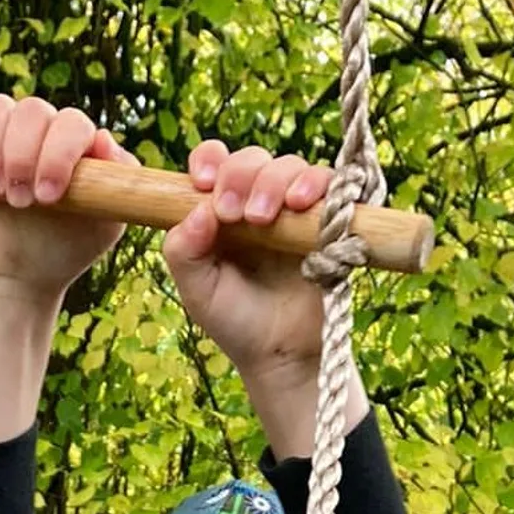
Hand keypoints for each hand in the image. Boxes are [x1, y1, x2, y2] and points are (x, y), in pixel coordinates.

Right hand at [0, 93, 138, 302]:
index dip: (58, 154)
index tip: (48, 198)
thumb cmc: (65, 251)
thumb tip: (103, 138)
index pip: (72, 124)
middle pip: (32, 111)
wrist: (17, 279)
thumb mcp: (103, 225)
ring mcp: (6, 134)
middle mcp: (43, 132)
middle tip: (19, 202)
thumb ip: (118, 183)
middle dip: (22, 155)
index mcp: (78, 144)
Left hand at [163, 142, 337, 378]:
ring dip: (275, 181)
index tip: (201, 181)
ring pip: (290, 166)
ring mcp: (295, 208)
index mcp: (220, 210)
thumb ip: (184, 251)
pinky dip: (316, 184)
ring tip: (265, 217)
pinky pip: (329, 183)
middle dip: (241, 175)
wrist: (282, 354)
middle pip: (252, 159)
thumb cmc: (236, 321)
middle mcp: (257, 200)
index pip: (214, 162)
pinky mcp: (329, 217)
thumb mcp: (197, 291)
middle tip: (235, 214)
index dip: (208, 161)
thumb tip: (198, 209)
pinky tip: (300, 204)